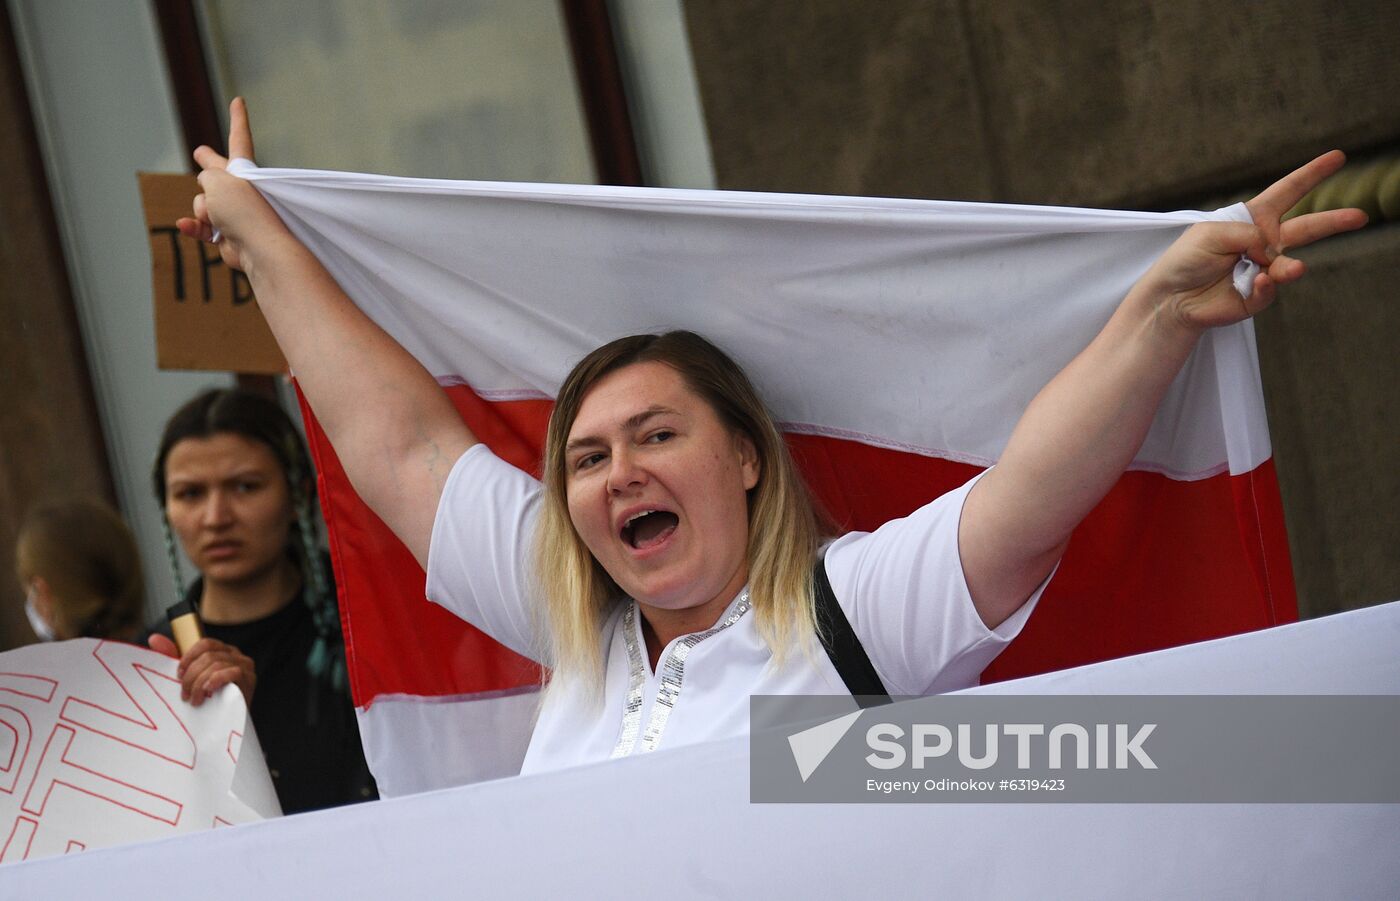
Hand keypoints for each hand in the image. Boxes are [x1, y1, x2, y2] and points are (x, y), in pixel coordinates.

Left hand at [147, 633, 255, 706]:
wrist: (224, 726)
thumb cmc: (207, 701)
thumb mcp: (189, 678)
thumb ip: (173, 657)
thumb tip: (154, 639)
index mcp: (222, 651)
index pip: (206, 643)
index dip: (189, 657)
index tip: (178, 675)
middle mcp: (236, 655)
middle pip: (209, 655)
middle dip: (191, 676)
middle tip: (184, 695)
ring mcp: (245, 666)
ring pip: (216, 664)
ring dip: (200, 684)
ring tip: (195, 701)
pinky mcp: (250, 679)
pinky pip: (232, 672)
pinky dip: (216, 681)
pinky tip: (209, 692)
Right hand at [176, 97, 290, 273]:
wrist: (258, 248)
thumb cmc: (243, 210)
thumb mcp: (217, 180)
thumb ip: (208, 175)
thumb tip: (206, 192)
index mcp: (244, 170)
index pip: (239, 138)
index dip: (238, 118)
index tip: (240, 100)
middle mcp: (240, 189)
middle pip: (216, 173)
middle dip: (209, 163)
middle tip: (202, 153)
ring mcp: (234, 212)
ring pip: (201, 203)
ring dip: (202, 210)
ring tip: (219, 219)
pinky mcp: (227, 235)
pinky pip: (201, 227)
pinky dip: (194, 227)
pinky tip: (186, 226)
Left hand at [1138, 150, 1367, 333]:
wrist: (1170, 297)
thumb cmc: (1186, 260)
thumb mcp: (1211, 233)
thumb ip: (1247, 234)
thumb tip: (1273, 253)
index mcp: (1252, 219)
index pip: (1287, 192)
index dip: (1311, 175)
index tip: (1337, 157)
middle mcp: (1263, 243)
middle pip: (1306, 228)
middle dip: (1334, 221)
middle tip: (1361, 216)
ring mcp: (1264, 270)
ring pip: (1290, 265)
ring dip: (1288, 267)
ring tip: (1291, 270)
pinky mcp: (1259, 295)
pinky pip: (1271, 288)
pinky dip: (1263, 285)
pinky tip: (1253, 283)